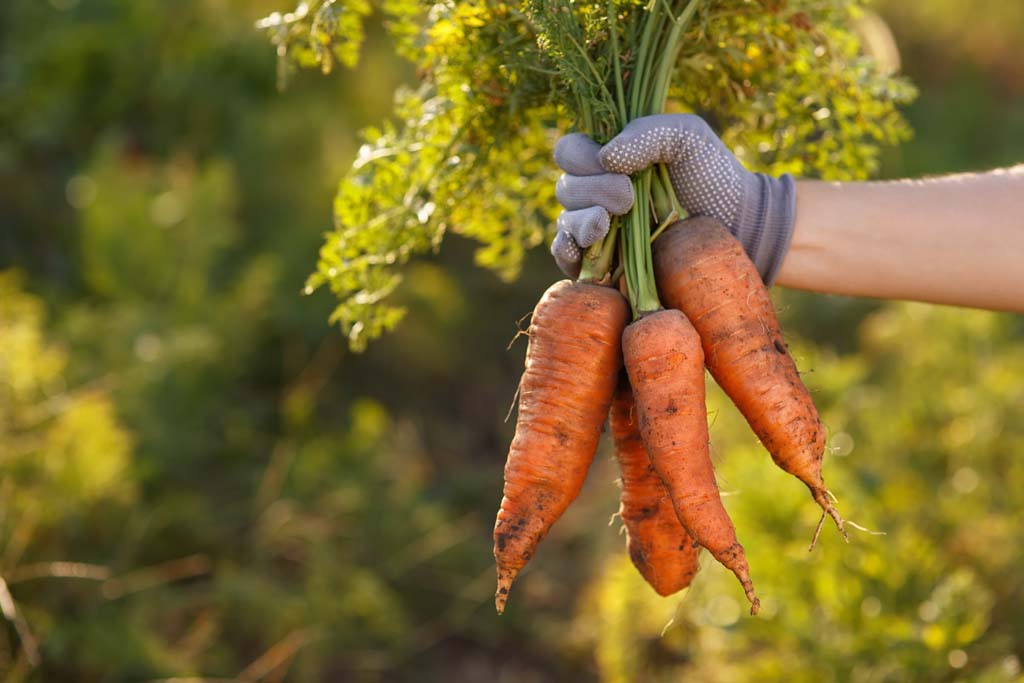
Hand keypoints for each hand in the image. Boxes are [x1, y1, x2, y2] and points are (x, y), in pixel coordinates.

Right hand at [553, 114, 796, 283]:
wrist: (739, 226)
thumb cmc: (713, 176)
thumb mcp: (688, 137)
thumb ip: (648, 132)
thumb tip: (605, 158)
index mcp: (610, 158)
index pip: (569, 152)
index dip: (581, 156)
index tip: (614, 164)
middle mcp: (598, 193)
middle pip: (566, 188)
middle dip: (592, 190)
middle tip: (629, 197)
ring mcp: (599, 231)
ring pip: (566, 223)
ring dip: (582, 221)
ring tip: (608, 222)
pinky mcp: (603, 266)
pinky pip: (567, 259)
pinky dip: (568, 252)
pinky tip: (584, 248)